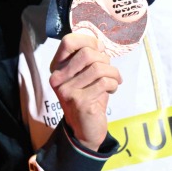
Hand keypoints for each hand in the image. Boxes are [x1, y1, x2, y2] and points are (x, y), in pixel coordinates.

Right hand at [49, 31, 121, 151]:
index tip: (99, 50)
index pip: (68, 41)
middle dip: (105, 60)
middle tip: (109, 71)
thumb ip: (90, 59)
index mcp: (57, 68)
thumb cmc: (89, 98)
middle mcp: (58, 78)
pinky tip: (112, 90)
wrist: (85, 129)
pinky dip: (114, 84)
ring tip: (114, 81)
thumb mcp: (87, 75)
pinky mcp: (79, 101)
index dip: (88, 41)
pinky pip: (104, 82)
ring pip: (98, 68)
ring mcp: (66, 90)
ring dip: (113, 73)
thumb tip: (99, 43)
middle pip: (87, 53)